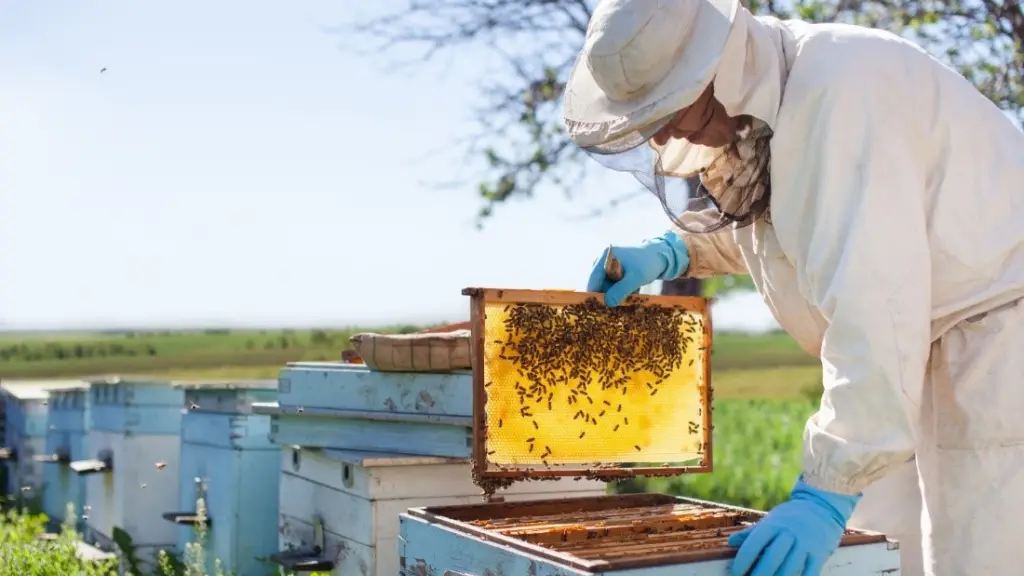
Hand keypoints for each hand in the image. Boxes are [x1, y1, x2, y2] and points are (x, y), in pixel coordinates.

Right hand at [586, 233, 688, 306]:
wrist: (661, 256)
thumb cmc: (648, 263)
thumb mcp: (636, 278)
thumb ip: (621, 290)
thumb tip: (607, 303)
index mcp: (605, 257)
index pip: (593, 280)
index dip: (593, 295)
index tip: (597, 310)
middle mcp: (602, 260)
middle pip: (597, 283)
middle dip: (604, 297)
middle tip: (611, 310)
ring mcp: (607, 265)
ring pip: (604, 286)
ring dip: (613, 295)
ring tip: (625, 301)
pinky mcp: (613, 271)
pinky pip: (611, 285)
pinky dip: (618, 292)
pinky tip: (629, 294)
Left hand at [727, 478, 860, 575]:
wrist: (822, 507)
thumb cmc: (791, 517)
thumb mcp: (770, 520)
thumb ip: (751, 533)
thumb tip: (730, 542)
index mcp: (773, 525)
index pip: (754, 544)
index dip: (743, 560)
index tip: (736, 572)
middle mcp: (789, 533)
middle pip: (771, 558)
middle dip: (759, 575)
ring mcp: (805, 544)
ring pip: (790, 568)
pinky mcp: (819, 554)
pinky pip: (810, 573)